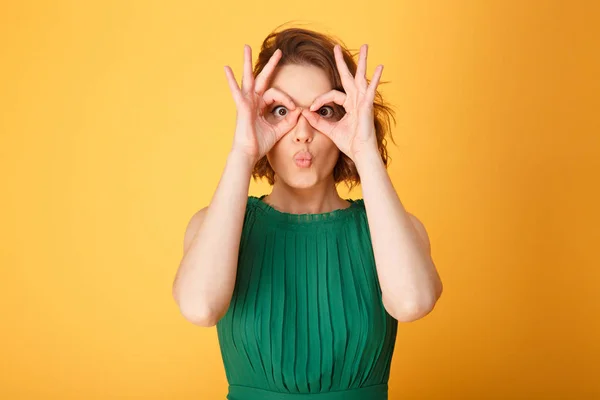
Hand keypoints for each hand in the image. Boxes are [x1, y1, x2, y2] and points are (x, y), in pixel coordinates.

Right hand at [224, 45, 301, 163]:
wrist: (249, 154)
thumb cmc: (260, 144)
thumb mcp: (278, 130)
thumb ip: (288, 121)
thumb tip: (299, 111)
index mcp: (260, 106)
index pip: (276, 93)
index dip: (287, 99)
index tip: (295, 108)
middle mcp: (253, 101)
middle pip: (262, 78)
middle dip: (270, 65)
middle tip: (279, 51)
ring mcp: (246, 102)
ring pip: (248, 78)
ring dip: (248, 62)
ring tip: (246, 47)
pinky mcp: (242, 107)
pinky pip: (236, 91)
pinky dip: (231, 80)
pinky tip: (226, 68)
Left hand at [301, 44, 382, 161]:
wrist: (360, 153)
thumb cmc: (349, 143)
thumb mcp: (330, 129)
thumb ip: (318, 121)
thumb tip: (304, 113)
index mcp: (349, 105)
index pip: (332, 94)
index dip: (320, 99)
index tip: (310, 108)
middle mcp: (357, 100)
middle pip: (349, 77)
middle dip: (342, 62)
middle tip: (336, 47)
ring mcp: (363, 102)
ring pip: (361, 77)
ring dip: (363, 61)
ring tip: (366, 46)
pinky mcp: (367, 106)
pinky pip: (370, 90)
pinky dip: (375, 79)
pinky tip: (379, 67)